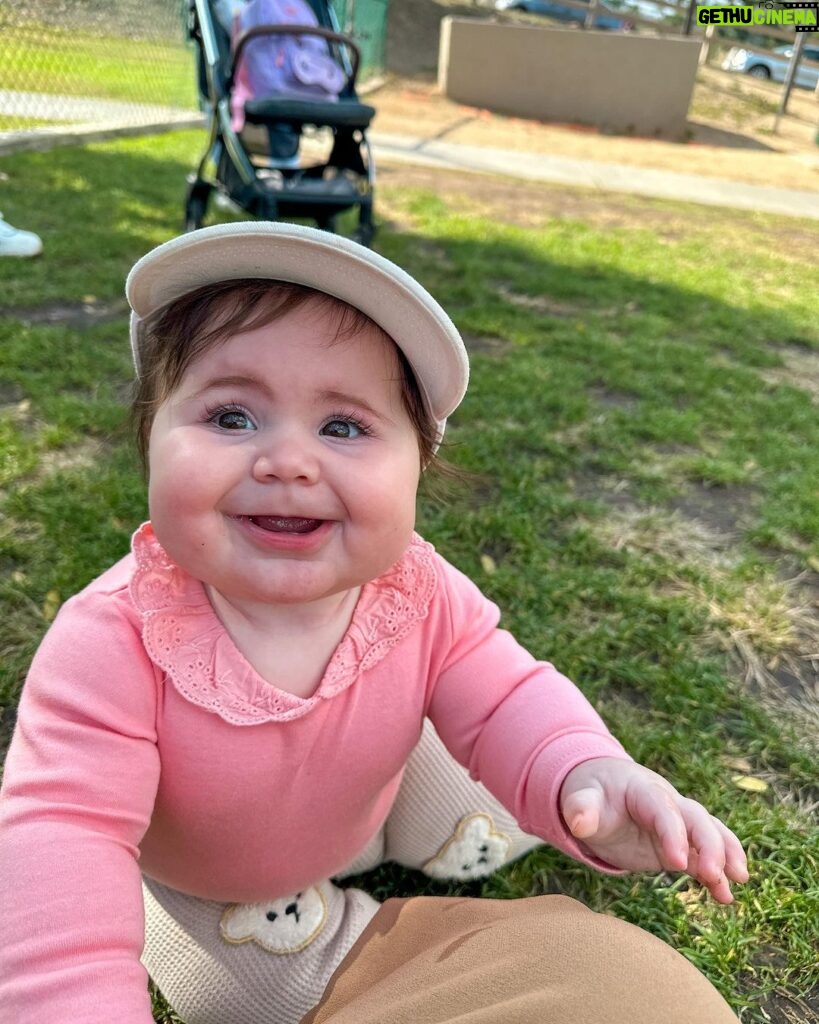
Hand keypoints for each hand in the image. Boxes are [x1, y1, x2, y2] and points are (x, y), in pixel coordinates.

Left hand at [560, 758, 748, 903]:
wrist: (600, 792)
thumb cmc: (590, 793)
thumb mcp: (580, 796)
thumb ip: (580, 808)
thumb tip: (578, 823)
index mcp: (643, 790)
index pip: (663, 809)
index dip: (672, 833)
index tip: (675, 862)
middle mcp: (667, 804)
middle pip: (697, 819)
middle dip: (709, 845)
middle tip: (713, 874)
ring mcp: (677, 825)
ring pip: (710, 834)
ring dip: (725, 855)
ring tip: (737, 880)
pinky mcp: (678, 846)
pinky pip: (702, 858)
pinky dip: (716, 875)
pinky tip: (725, 897)